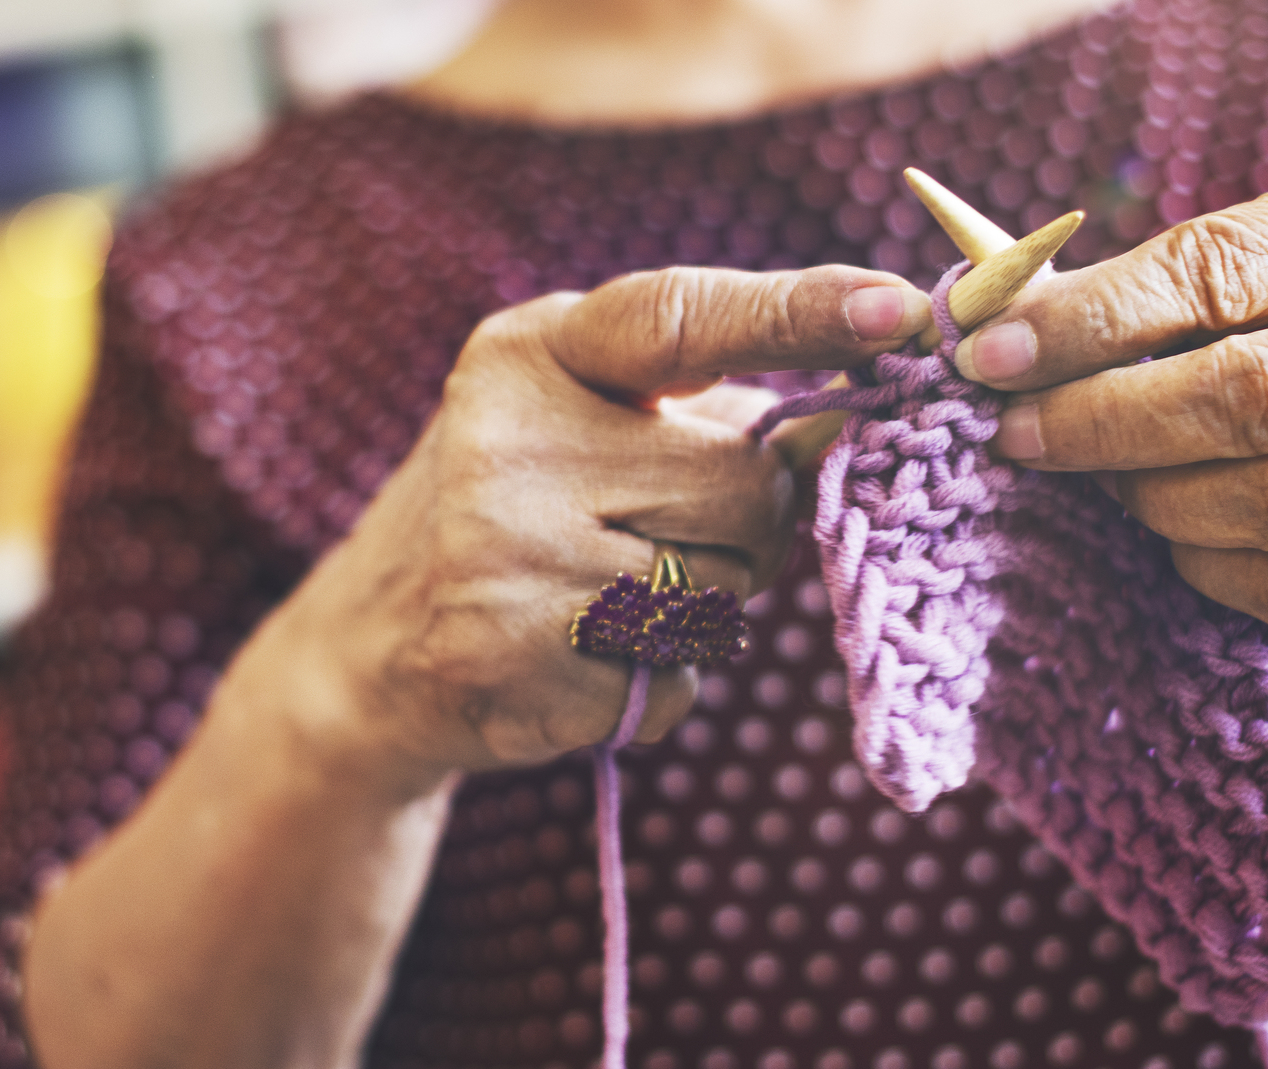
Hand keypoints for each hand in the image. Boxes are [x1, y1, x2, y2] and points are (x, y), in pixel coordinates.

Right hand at [231, 264, 929, 783]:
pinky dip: (656, 675)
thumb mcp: (580, 418)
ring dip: (702, 602)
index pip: (679, 318)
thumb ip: (706, 410)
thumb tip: (850, 424)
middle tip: (660, 529)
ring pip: (725, 588)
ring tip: (600, 590)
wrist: (371, 648)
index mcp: (527, 354)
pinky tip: (575, 655)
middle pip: (745, 485)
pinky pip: (677, 674)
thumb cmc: (514, 510)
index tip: (896, 310)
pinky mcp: (515, 656)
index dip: (795, 314)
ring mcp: (505, 553)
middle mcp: (507, 441)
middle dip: (745, 522)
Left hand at [954, 171, 1267, 628]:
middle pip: (1253, 396)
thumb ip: (1134, 283)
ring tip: (1101, 476)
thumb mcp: (1248, 255)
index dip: (1090, 319)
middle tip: (1012, 434)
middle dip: (1104, 419)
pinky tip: (1171, 526)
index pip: (1215, 271)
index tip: (991, 354)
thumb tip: (986, 321)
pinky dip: (1201, 558)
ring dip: (1153, 494)